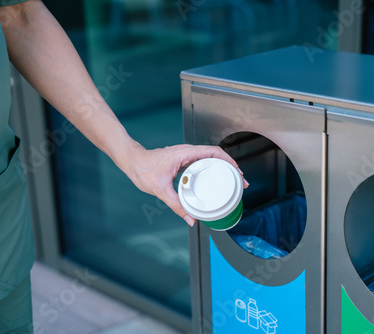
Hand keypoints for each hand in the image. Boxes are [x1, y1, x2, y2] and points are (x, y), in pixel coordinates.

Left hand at [121, 144, 248, 225]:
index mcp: (185, 154)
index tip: (238, 173)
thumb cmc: (143, 169)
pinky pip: (203, 162)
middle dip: (231, 167)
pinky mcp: (184, 159)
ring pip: (211, 158)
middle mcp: (188, 151)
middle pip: (217, 155)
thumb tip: (190, 219)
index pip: (214, 153)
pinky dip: (213, 169)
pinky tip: (215, 180)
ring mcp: (186, 154)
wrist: (132, 160)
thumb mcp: (160, 189)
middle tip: (241, 182)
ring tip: (232, 181)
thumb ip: (176, 205)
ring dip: (223, 167)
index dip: (229, 161)